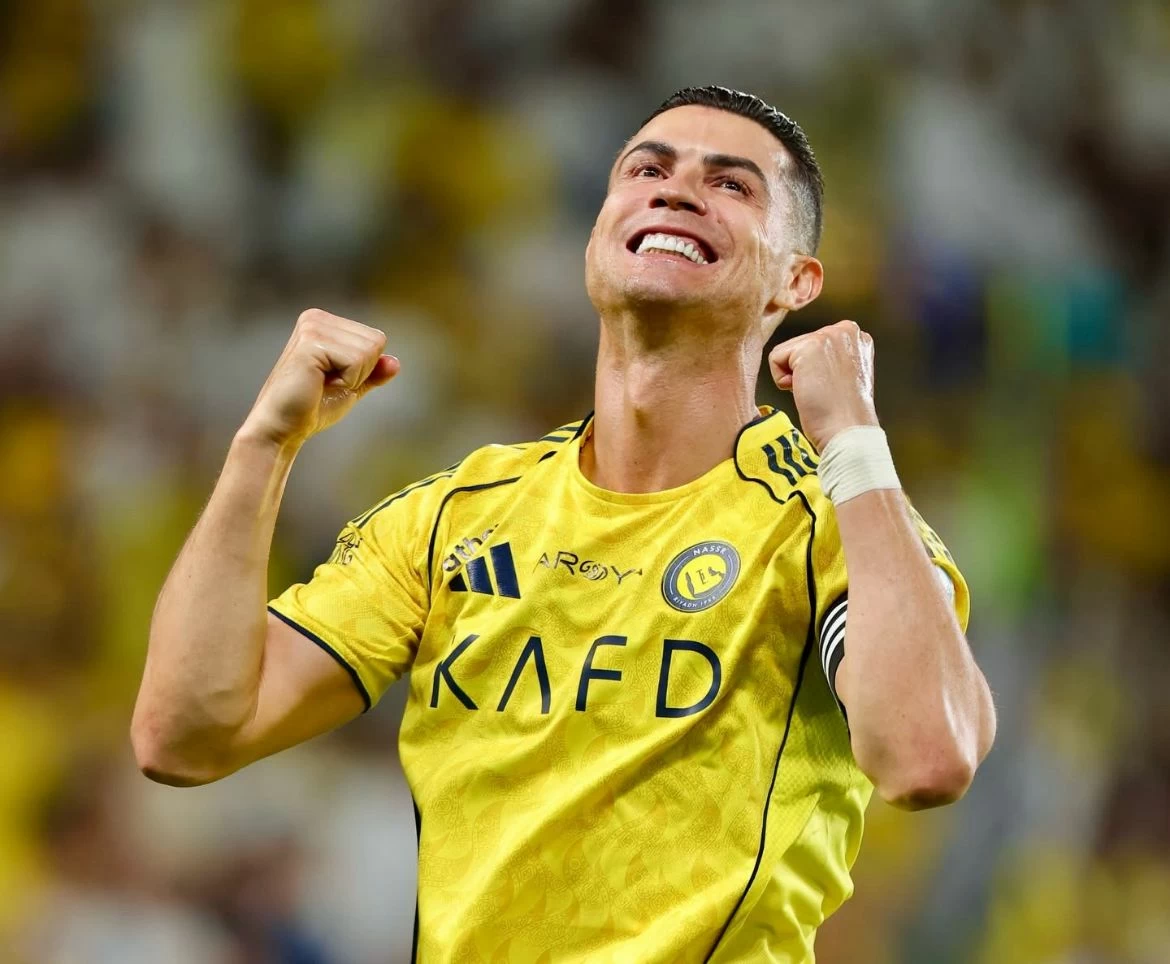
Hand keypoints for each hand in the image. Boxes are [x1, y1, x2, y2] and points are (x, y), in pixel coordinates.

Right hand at [239, 309, 399, 448]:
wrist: (284, 427)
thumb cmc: (313, 407)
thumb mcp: (351, 387)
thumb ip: (373, 372)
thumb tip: (395, 362)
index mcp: (324, 322)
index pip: (376, 338)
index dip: (364, 368)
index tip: (334, 380)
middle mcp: (316, 318)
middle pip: (375, 341)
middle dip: (360, 372)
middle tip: (327, 384)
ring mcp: (312, 327)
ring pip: (369, 350)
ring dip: (352, 377)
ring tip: (321, 384)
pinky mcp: (310, 343)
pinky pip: (356, 361)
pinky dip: (346, 380)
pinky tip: (319, 385)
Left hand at [768, 320, 878, 450]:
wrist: (847, 430)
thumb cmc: (843, 413)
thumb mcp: (844, 375)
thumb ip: (831, 358)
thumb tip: (806, 359)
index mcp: (856, 337)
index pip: (814, 345)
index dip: (815, 371)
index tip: (832, 387)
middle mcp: (845, 330)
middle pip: (799, 346)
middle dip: (804, 372)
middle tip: (824, 391)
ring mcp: (828, 335)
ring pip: (786, 352)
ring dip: (794, 377)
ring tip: (818, 390)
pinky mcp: (809, 346)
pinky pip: (775, 358)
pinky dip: (782, 380)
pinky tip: (806, 390)